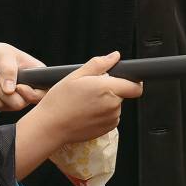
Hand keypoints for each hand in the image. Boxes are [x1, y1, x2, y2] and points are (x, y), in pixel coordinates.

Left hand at [0, 43, 43, 112]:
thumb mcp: (5, 54)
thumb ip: (8, 70)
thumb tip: (9, 90)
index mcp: (35, 78)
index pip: (40, 95)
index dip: (29, 95)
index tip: (18, 86)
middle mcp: (26, 92)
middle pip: (17, 104)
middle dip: (0, 88)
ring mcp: (13, 100)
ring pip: (0, 105)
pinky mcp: (0, 105)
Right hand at [13, 52, 143, 179]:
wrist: (51, 126)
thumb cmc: (60, 102)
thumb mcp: (76, 75)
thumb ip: (99, 64)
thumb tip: (114, 57)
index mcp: (107, 89)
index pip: (135, 86)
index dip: (132, 81)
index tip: (123, 79)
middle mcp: (113, 106)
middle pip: (123, 93)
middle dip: (111, 89)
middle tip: (91, 90)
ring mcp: (111, 119)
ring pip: (115, 105)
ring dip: (106, 102)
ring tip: (85, 102)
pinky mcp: (107, 129)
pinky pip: (110, 117)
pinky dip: (102, 113)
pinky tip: (86, 112)